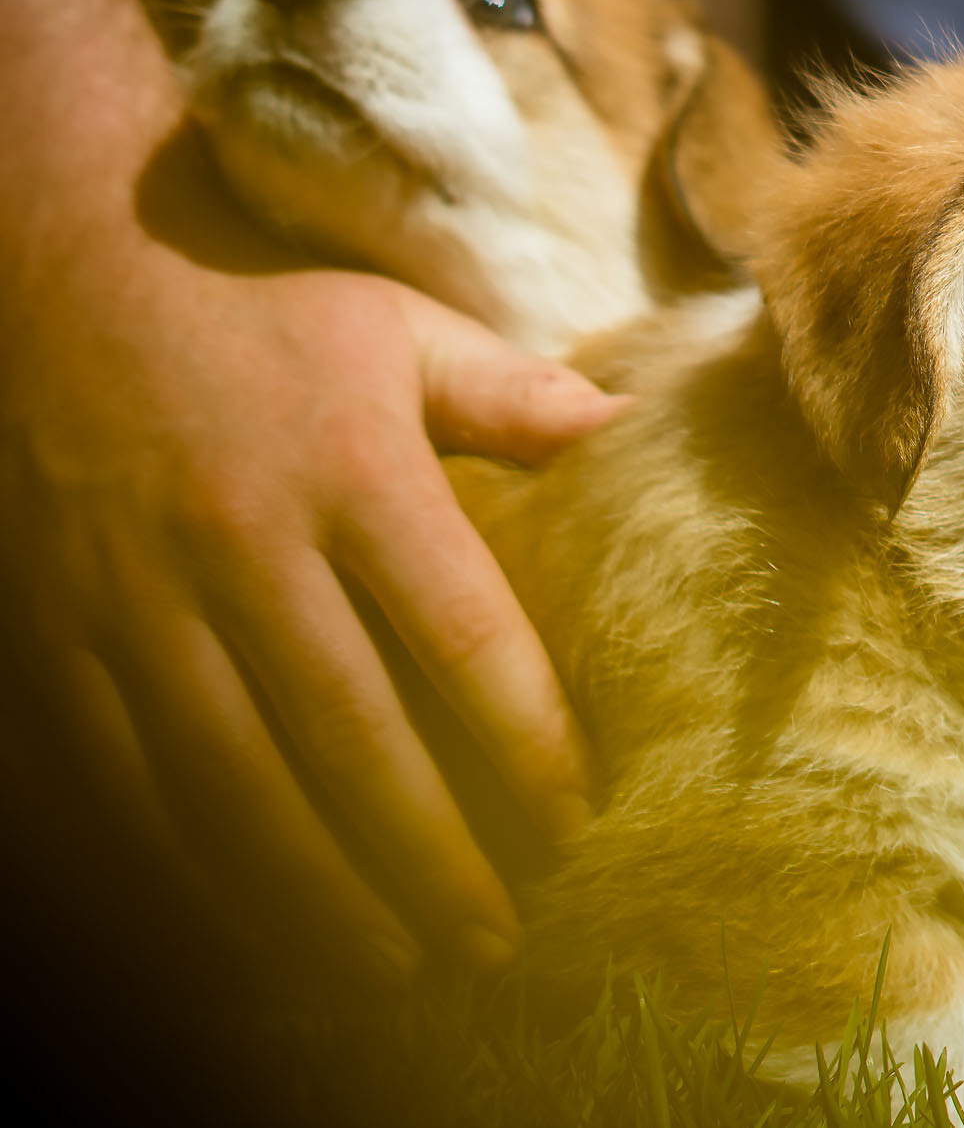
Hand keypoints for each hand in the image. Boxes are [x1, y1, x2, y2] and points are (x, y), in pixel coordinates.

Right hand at [0, 136, 622, 982]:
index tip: (576, 816)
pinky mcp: (61, 633)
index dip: (524, 738)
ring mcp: (139, 597)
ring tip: (398, 958)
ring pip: (233, 777)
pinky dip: (192, 861)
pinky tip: (258, 922)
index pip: (459, 632)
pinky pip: (125, 774)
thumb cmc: (260, 315)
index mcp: (350, 470)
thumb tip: (629, 422)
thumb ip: (511, 392)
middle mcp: (244, 542)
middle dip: (430, 851)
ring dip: (317, 885)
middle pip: (351, 733)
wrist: (58, 283)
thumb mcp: (393, 330)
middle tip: (496, 936)